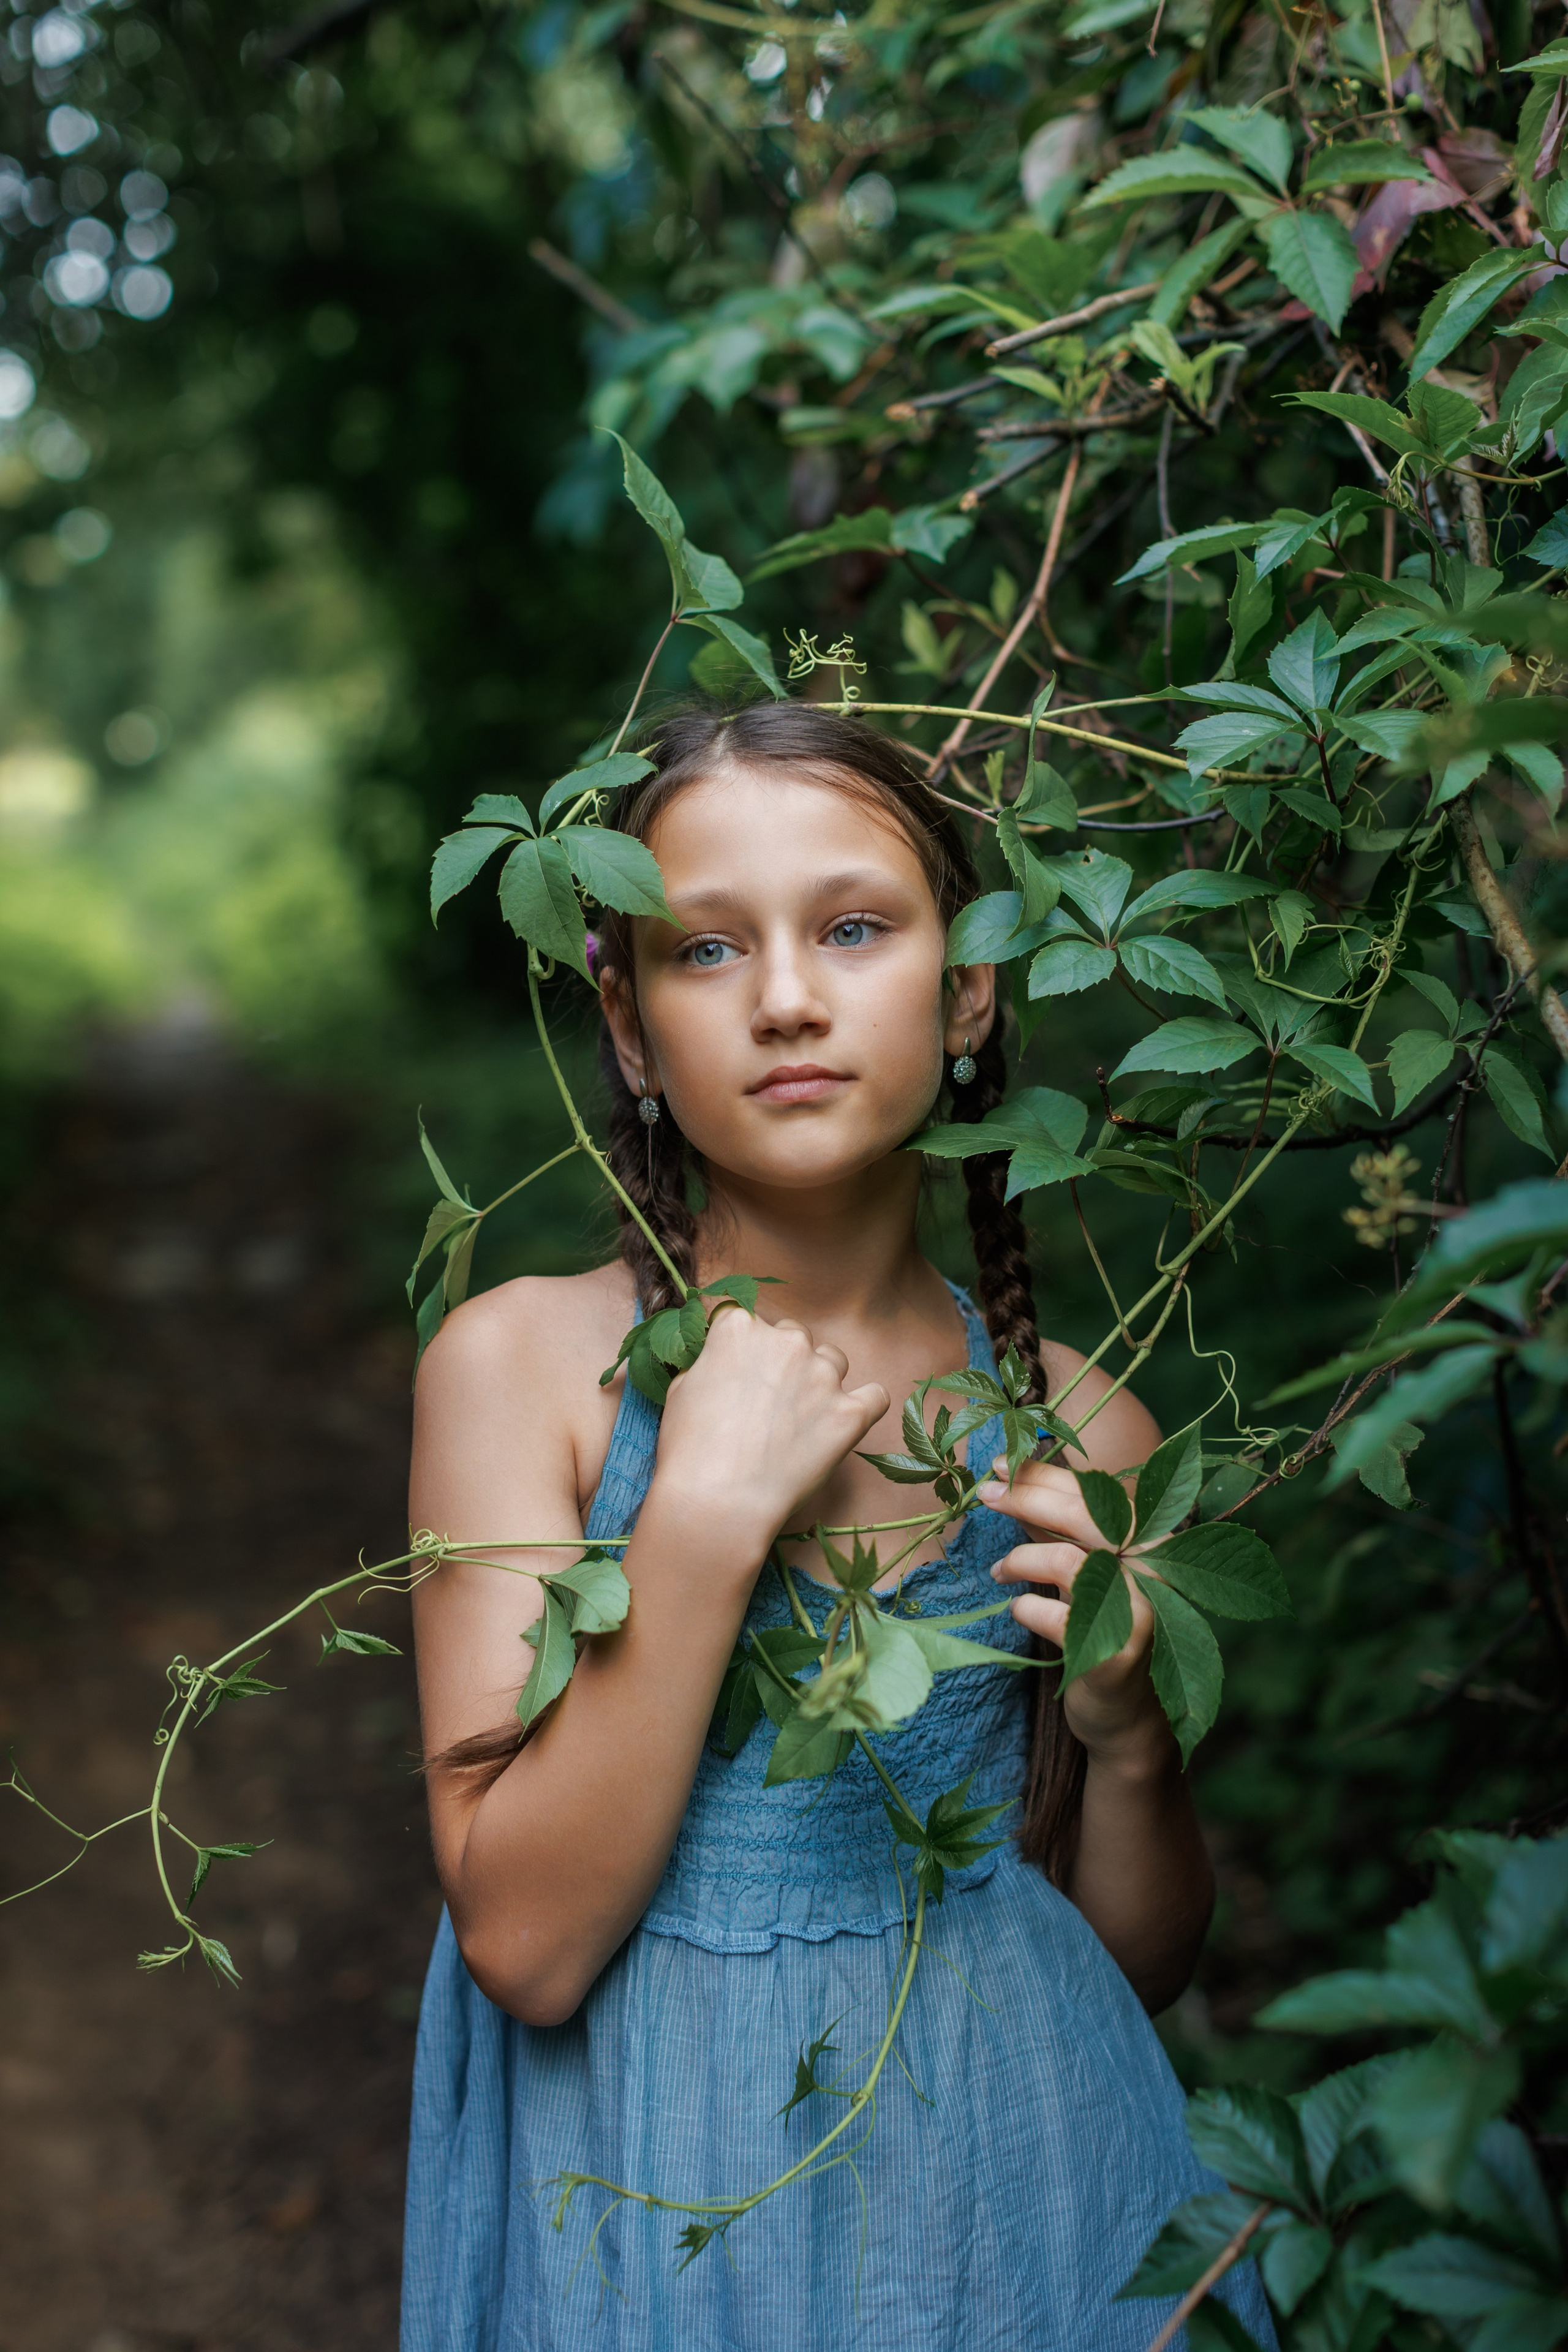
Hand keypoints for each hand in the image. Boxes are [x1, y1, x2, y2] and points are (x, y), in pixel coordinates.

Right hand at [654, 1307, 887, 1551]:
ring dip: (819, 1378)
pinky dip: (863, 1405)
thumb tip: (720, 1364)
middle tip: (764, 1400)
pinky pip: (875, 1395)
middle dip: (779, 1360)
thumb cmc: (690, 1451)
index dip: (736, 1345)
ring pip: (832, 1359)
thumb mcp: (680, 1391)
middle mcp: (787, 1342)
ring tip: (800, 1416)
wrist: (718, 1501)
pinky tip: (846, 1420)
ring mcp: (823, 1376)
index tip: (733, 1369)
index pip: (740, 1317)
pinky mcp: (850, 1413)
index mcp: (739, 1328)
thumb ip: (708, 1363)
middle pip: (790, 1335)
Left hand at [977, 1457, 1172, 1771]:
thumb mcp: (1081, 1576)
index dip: (1045, 1473)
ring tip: (999, 1572)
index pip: (1095, 1492)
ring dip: (1022, 1558)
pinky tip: (1021, 1611)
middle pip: (1087, 1514)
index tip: (999, 1464)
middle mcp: (1153, 1570)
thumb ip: (1057, 1532)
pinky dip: (1028, 1608)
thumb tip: (1011, 1483)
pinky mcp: (1120, 1653)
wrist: (1126, 1718)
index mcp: (1147, 1543)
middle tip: (983, 1493)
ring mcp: (1141, 1611)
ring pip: (1070, 1561)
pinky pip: (1058, 1616)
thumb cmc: (1102, 1636)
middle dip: (1028, 1495)